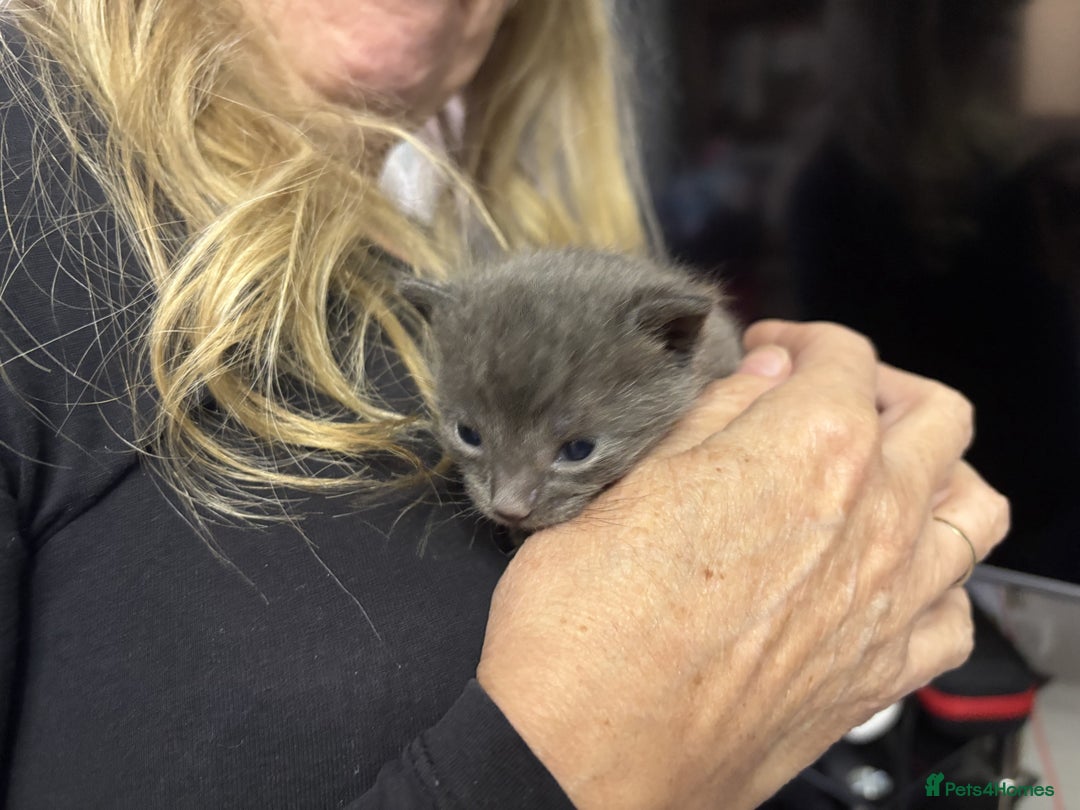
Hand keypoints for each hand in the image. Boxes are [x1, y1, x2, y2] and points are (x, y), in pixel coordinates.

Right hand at [476, 320, 1008, 808]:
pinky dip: (936, 579)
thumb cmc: (586, 623)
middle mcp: (872, 518)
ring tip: (882, 476)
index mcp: (807, 449)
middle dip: (885, 387)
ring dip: (936, 473)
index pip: (842, 357)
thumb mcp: (628, 484)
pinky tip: (886, 578)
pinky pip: (954, 612)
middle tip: (831, 400)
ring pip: (974, 507)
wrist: (589, 754)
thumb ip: (712, 419)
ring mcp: (890, 602)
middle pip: (936, 415)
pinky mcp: (881, 675)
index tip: (772, 355)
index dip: (802, 342)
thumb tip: (758, 380)